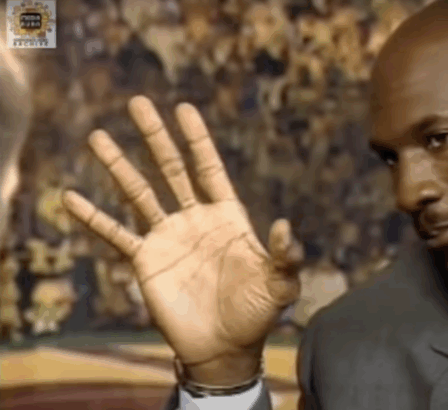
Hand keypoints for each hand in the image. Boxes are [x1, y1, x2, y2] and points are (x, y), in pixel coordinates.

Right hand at [62, 96, 302, 384]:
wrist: (225, 346)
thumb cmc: (256, 314)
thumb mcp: (280, 285)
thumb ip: (286, 257)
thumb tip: (286, 226)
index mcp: (226, 217)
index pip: (209, 169)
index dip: (197, 139)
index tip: (183, 108)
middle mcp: (194, 220)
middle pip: (171, 169)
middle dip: (155, 137)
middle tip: (138, 103)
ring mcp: (167, 238)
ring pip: (139, 194)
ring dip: (118, 166)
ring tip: (97, 136)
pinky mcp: (146, 261)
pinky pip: (115, 235)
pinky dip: (94, 218)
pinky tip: (72, 198)